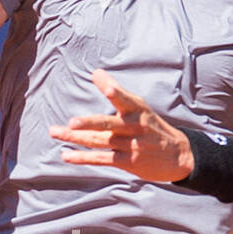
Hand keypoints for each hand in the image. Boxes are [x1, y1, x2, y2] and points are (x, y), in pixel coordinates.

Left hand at [48, 69, 194, 182]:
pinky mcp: (127, 162)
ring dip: (75, 138)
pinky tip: (66, 155)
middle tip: (71, 123)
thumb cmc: (151, 125)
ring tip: (54, 132)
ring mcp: (130, 146)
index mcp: (137, 110)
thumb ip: (116, 91)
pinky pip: (101, 159)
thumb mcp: (139, 106)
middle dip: (89, 124)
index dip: (115, 92)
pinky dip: (83, 157)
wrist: (177, 156)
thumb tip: (96, 72)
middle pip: (108, 124)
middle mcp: (133, 128)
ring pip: (99, 141)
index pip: (124, 99)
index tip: (105, 84)